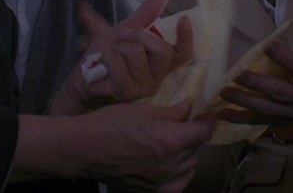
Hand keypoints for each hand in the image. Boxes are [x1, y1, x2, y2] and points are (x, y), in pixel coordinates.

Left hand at [50, 0, 192, 114]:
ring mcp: (142, 87)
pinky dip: (105, 57)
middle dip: (137, 35)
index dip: (186, 38)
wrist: (81, 79)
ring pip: (136, 52)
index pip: (182, 54)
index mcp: (158, 64)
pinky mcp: (126, 92)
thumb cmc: (105, 58)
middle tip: (122, 39)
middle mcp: (156, 78)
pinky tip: (100, 66)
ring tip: (108, 57)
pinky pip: (117, 62)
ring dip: (116, 48)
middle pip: (161, 49)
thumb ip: (144, 15)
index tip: (184, 19)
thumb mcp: (124, 33)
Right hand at [80, 100, 214, 191]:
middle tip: (187, 123)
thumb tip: (191, 107)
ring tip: (177, 142)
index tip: (208, 113)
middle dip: (195, 134)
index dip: (208, 120)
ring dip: (188, 154)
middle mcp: (170, 164)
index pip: (203, 131)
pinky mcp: (151, 191)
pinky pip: (177, 185)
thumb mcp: (143, 110)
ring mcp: (161, 181)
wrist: (84, 149)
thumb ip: (172, 112)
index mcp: (170, 140)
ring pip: (189, 167)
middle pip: (197, 149)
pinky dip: (181, 175)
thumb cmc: (111, 123)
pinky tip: (174, 166)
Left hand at [216, 40, 292, 124]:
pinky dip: (242, 119)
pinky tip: (224, 114)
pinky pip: (262, 122)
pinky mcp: (286, 122)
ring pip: (267, 109)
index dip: (285, 57)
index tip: (269, 45)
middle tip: (237, 75)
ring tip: (224, 93)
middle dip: (257, 84)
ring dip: (244, 101)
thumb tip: (292, 27)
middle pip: (279, 92)